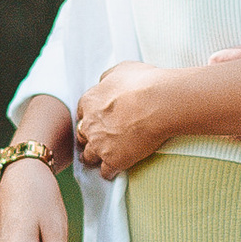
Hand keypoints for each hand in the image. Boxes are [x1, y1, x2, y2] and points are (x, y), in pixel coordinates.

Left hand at [74, 60, 174, 178]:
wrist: (159, 103)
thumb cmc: (144, 82)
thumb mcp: (122, 69)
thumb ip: (108, 77)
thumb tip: (103, 81)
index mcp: (90, 101)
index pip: (81, 112)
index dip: (90, 116)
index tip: (97, 120)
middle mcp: (90, 124)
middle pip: (82, 135)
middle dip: (88, 137)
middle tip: (98, 140)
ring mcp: (100, 144)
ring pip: (88, 156)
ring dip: (94, 157)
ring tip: (100, 160)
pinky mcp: (113, 160)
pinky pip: (105, 171)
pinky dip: (109, 172)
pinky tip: (114, 171)